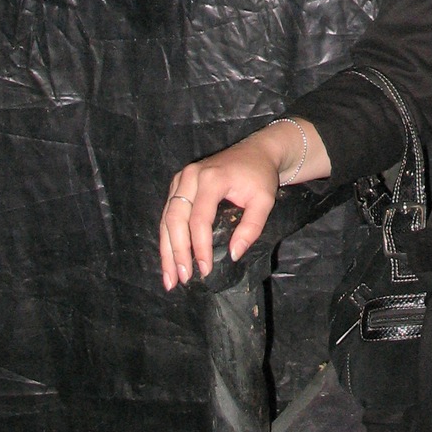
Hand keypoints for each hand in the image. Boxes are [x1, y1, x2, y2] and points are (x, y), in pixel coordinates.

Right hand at [159, 118, 328, 288]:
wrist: (256, 152)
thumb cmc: (260, 176)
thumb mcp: (264, 201)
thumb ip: (251, 227)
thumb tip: (233, 255)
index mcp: (211, 178)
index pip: (199, 219)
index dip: (200, 247)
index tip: (205, 270)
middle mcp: (190, 176)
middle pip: (175, 219)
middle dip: (177, 252)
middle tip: (181, 279)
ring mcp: (180, 179)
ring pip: (166, 219)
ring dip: (166, 250)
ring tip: (170, 278)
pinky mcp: (177, 185)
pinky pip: (167, 214)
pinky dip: (166, 238)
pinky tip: (169, 259)